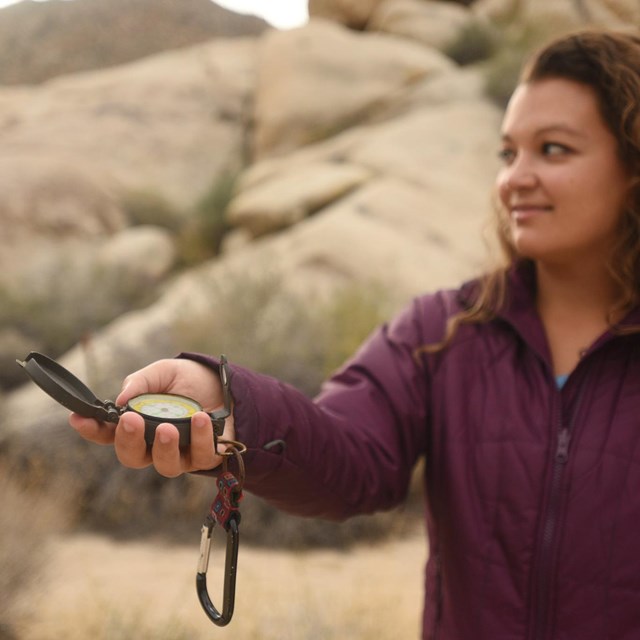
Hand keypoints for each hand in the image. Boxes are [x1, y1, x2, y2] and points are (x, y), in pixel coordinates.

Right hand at [68, 358, 234, 476]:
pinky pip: (202, 456)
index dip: (92, 429)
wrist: (226, 384)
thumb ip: (142, 382)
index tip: (79, 418)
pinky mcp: (207, 456)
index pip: (108, 434)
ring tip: (167, 427)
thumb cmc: (187, 381)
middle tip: (131, 421)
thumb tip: (122, 399)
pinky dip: (200, 438)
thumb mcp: (163, 372)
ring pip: (166, 465)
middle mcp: (154, 445)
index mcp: (137, 425)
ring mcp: (180, 454)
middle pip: (132, 457)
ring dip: (164, 447)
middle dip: (128, 441)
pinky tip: (200, 418)